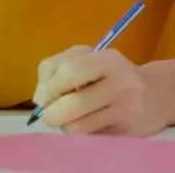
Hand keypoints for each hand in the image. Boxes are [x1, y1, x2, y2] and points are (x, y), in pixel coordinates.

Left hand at [33, 45, 168, 135]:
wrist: (154, 94)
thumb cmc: (109, 72)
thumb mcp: (84, 57)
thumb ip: (55, 68)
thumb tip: (38, 98)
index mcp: (107, 59)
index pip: (69, 72)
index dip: (50, 87)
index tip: (41, 99)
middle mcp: (121, 84)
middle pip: (73, 104)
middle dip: (51, 113)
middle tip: (46, 116)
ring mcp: (127, 110)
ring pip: (80, 125)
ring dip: (64, 125)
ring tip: (65, 118)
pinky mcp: (129, 132)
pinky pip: (92, 136)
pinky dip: (80, 131)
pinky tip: (84, 122)